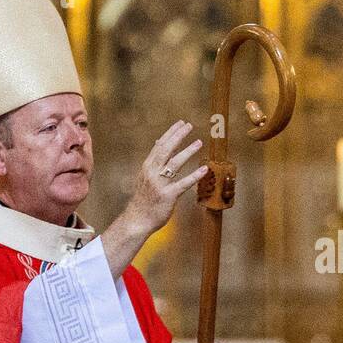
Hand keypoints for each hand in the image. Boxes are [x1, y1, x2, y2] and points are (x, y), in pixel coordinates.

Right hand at [101, 120, 206, 280]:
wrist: (137, 219)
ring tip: (199, 142)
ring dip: (188, 151)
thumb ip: (155, 160)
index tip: (181, 123)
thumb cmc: (144, 198)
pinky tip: (204, 169)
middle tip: (190, 126)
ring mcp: (160, 184)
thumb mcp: (146, 176)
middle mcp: (152, 173)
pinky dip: (194, 175)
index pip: (160, 145)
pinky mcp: (168, 196)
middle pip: (166, 150)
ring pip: (175, 164)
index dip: (171, 133)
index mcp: (147, 167)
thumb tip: (159, 142)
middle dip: (178, 136)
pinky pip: (183, 184)